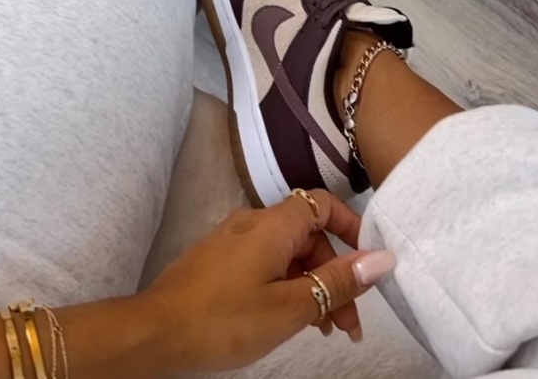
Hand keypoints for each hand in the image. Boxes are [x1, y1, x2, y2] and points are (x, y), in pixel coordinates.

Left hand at [145, 190, 395, 371]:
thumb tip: (383, 258)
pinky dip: (286, 285)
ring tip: (325, 330)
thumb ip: (337, 281)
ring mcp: (234, 241)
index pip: (323, 204)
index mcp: (273, 224)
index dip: (351, 226)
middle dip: (335, 275)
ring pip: (288, 254)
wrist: (154, 332)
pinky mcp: (221, 259)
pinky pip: (266, 263)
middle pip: (308, 236)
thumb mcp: (289, 306)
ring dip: (312, 285)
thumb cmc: (225, 319)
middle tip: (348, 323)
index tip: (368, 264)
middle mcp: (254, 223)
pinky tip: (291, 318)